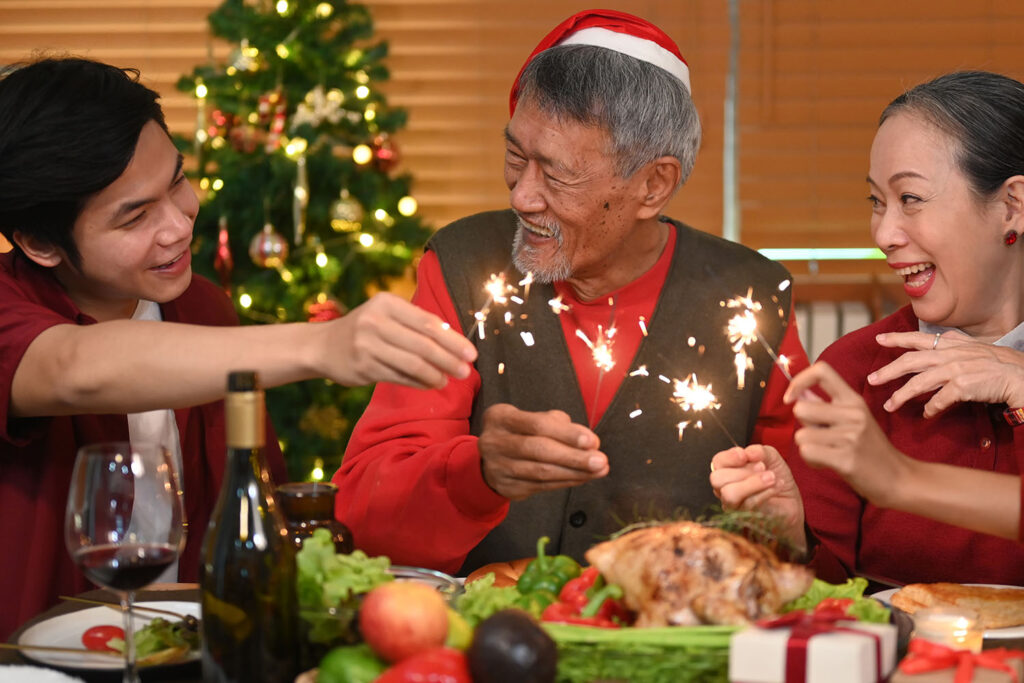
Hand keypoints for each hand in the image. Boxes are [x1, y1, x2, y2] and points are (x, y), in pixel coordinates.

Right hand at [325, 292, 476, 388]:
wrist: (321, 346)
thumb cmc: (364, 328)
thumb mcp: (385, 314)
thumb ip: (415, 323)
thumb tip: (454, 339)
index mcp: (386, 303)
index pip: (427, 322)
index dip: (453, 339)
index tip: (470, 352)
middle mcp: (375, 322)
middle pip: (423, 345)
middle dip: (449, 359)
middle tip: (466, 370)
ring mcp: (367, 345)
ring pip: (412, 364)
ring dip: (435, 374)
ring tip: (449, 379)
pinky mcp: (363, 368)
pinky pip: (399, 377)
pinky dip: (419, 382)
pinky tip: (431, 384)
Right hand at [477, 403, 606, 500]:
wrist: (491, 458)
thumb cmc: (520, 433)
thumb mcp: (533, 419)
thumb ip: (560, 425)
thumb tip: (589, 442)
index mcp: (500, 417)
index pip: (537, 424)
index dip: (566, 434)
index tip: (592, 441)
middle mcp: (494, 441)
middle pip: (538, 450)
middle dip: (573, 457)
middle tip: (601, 460)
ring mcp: (497, 467)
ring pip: (541, 472)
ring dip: (574, 473)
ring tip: (598, 471)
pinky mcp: (506, 487)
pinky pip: (541, 486)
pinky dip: (565, 482)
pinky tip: (583, 478)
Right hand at [710, 445, 805, 552]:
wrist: (790, 501)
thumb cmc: (776, 478)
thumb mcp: (771, 457)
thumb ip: (759, 451)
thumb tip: (749, 452)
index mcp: (727, 470)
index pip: (717, 462)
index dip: (729, 457)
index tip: (745, 456)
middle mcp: (724, 487)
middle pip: (717, 478)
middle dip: (742, 471)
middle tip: (763, 467)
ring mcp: (732, 504)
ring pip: (729, 494)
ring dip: (753, 483)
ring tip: (772, 477)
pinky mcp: (744, 516)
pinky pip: (748, 504)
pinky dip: (765, 492)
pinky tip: (777, 486)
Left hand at [784, 361, 906, 507]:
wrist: (897, 478)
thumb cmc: (870, 449)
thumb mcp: (854, 419)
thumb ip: (825, 405)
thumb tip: (799, 392)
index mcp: (854, 400)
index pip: (822, 370)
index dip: (799, 380)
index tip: (790, 398)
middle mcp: (854, 414)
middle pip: (801, 408)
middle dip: (804, 426)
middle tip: (822, 437)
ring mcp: (851, 436)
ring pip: (801, 435)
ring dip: (808, 446)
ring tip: (828, 452)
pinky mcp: (846, 459)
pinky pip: (807, 452)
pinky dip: (811, 460)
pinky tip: (827, 463)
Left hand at [870, 330, 1023, 415]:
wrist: (1021, 376)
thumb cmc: (999, 365)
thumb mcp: (976, 348)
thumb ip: (956, 343)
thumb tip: (943, 338)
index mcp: (952, 344)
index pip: (919, 338)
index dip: (897, 338)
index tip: (878, 339)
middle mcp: (950, 354)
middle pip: (911, 361)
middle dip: (888, 370)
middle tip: (871, 379)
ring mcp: (956, 370)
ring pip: (919, 382)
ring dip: (902, 395)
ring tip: (890, 405)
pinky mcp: (963, 386)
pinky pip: (939, 400)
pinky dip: (930, 408)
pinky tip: (925, 415)